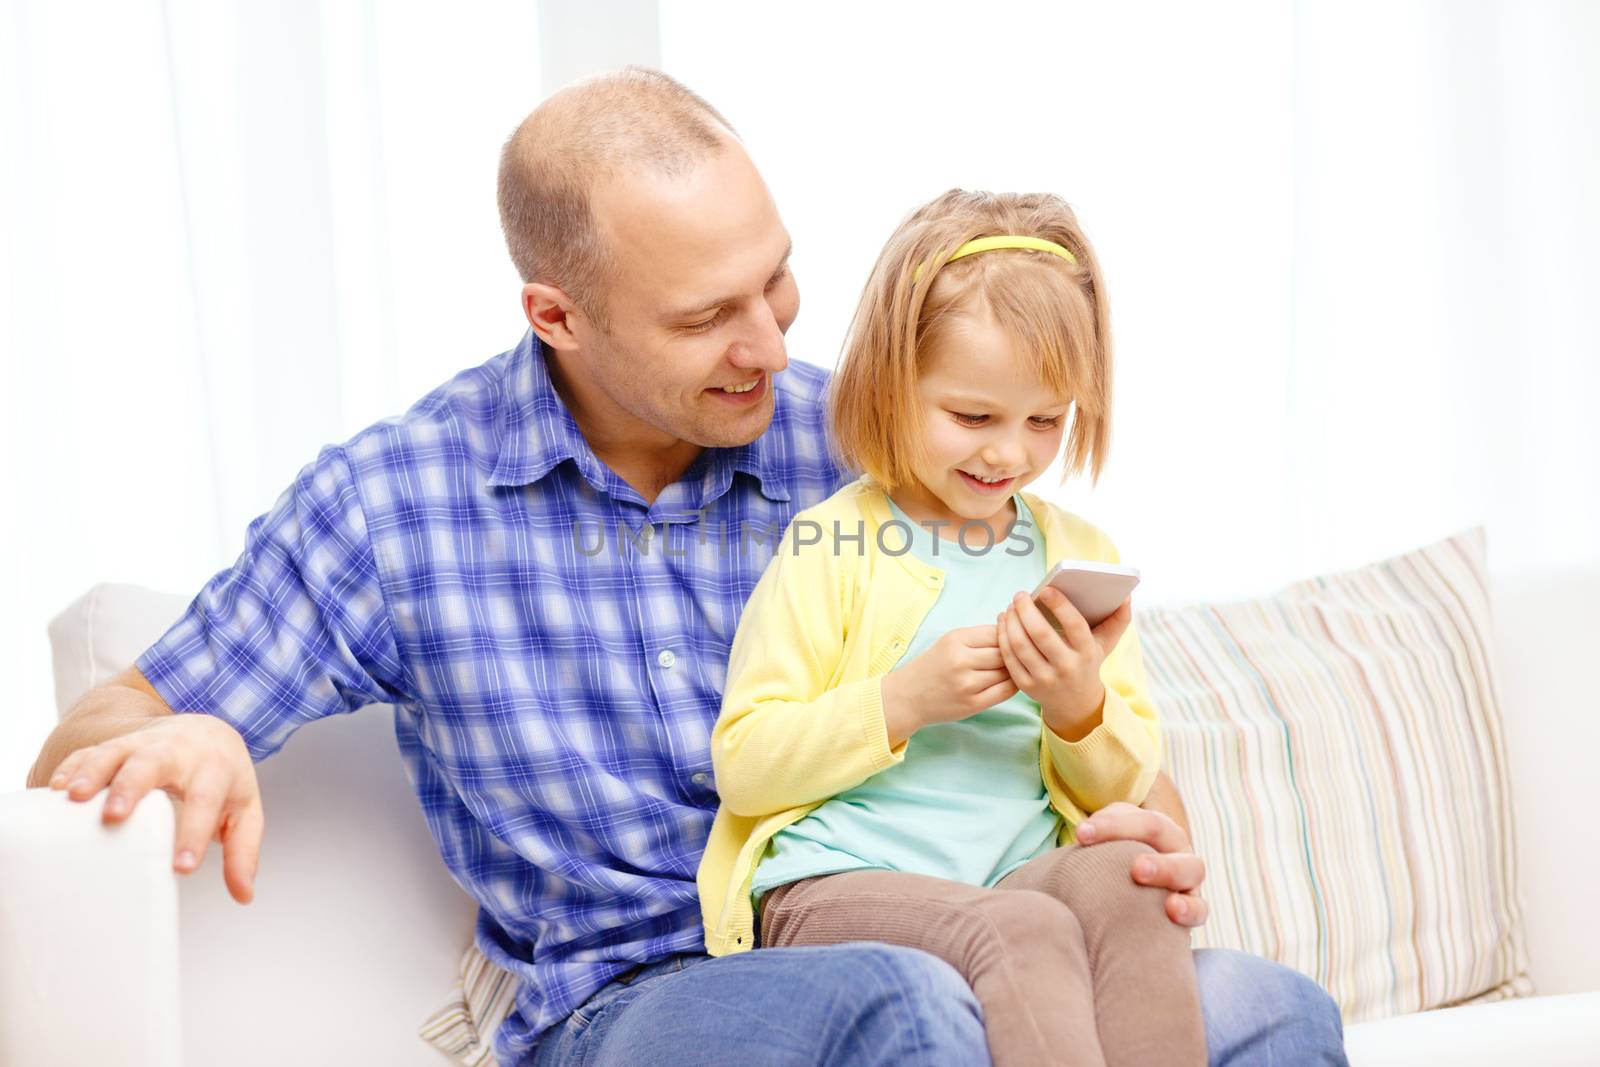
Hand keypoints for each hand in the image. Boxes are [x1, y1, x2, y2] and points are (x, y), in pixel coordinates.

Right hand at [47, 714, 263, 903]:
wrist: (209, 731)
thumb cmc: (224, 777)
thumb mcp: (244, 811)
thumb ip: (243, 851)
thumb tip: (243, 894)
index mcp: (214, 767)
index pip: (206, 798)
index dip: (194, 833)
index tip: (181, 868)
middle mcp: (178, 750)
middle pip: (153, 762)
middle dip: (132, 786)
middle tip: (114, 816)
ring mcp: (144, 743)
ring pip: (116, 750)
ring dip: (93, 771)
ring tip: (72, 797)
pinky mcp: (118, 744)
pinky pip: (91, 750)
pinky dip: (73, 766)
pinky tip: (56, 789)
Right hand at [882, 624, 1017, 736]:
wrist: (907, 697)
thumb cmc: (933, 666)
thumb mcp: (950, 642)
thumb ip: (979, 637)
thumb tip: (1015, 634)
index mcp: (955, 640)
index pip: (997, 632)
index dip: (1008, 636)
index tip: (1010, 640)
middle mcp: (960, 660)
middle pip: (1003, 652)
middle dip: (1012, 654)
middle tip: (1014, 657)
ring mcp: (967, 684)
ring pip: (1006, 672)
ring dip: (1012, 670)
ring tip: (1011, 669)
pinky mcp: (972, 704)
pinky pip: (1005, 691)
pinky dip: (1013, 685)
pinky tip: (1010, 681)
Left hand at [997, 590, 1132, 738]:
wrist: (1075, 703)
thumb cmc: (1088, 663)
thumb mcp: (1105, 644)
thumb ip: (1118, 620)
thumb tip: (1126, 596)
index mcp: (1087, 653)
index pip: (1074, 625)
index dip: (1059, 605)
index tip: (1045, 590)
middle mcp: (1067, 667)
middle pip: (1040, 634)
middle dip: (1026, 610)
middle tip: (1020, 594)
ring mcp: (1045, 679)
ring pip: (1021, 645)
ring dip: (1011, 621)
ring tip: (1011, 607)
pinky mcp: (1026, 686)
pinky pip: (1009, 658)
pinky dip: (1003, 637)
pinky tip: (1004, 622)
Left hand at [1074, 801, 1207, 927]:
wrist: (1132, 903)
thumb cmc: (1113, 870)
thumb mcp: (1105, 847)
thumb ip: (1096, 835)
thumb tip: (1081, 833)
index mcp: (1153, 828)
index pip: (1134, 815)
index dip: (1110, 823)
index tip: (1081, 834)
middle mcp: (1173, 847)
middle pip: (1163, 831)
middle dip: (1135, 832)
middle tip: (1107, 841)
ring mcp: (1187, 877)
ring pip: (1190, 867)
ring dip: (1166, 868)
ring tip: (1139, 872)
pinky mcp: (1193, 907)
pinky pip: (1200, 909)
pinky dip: (1189, 908)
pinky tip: (1171, 910)